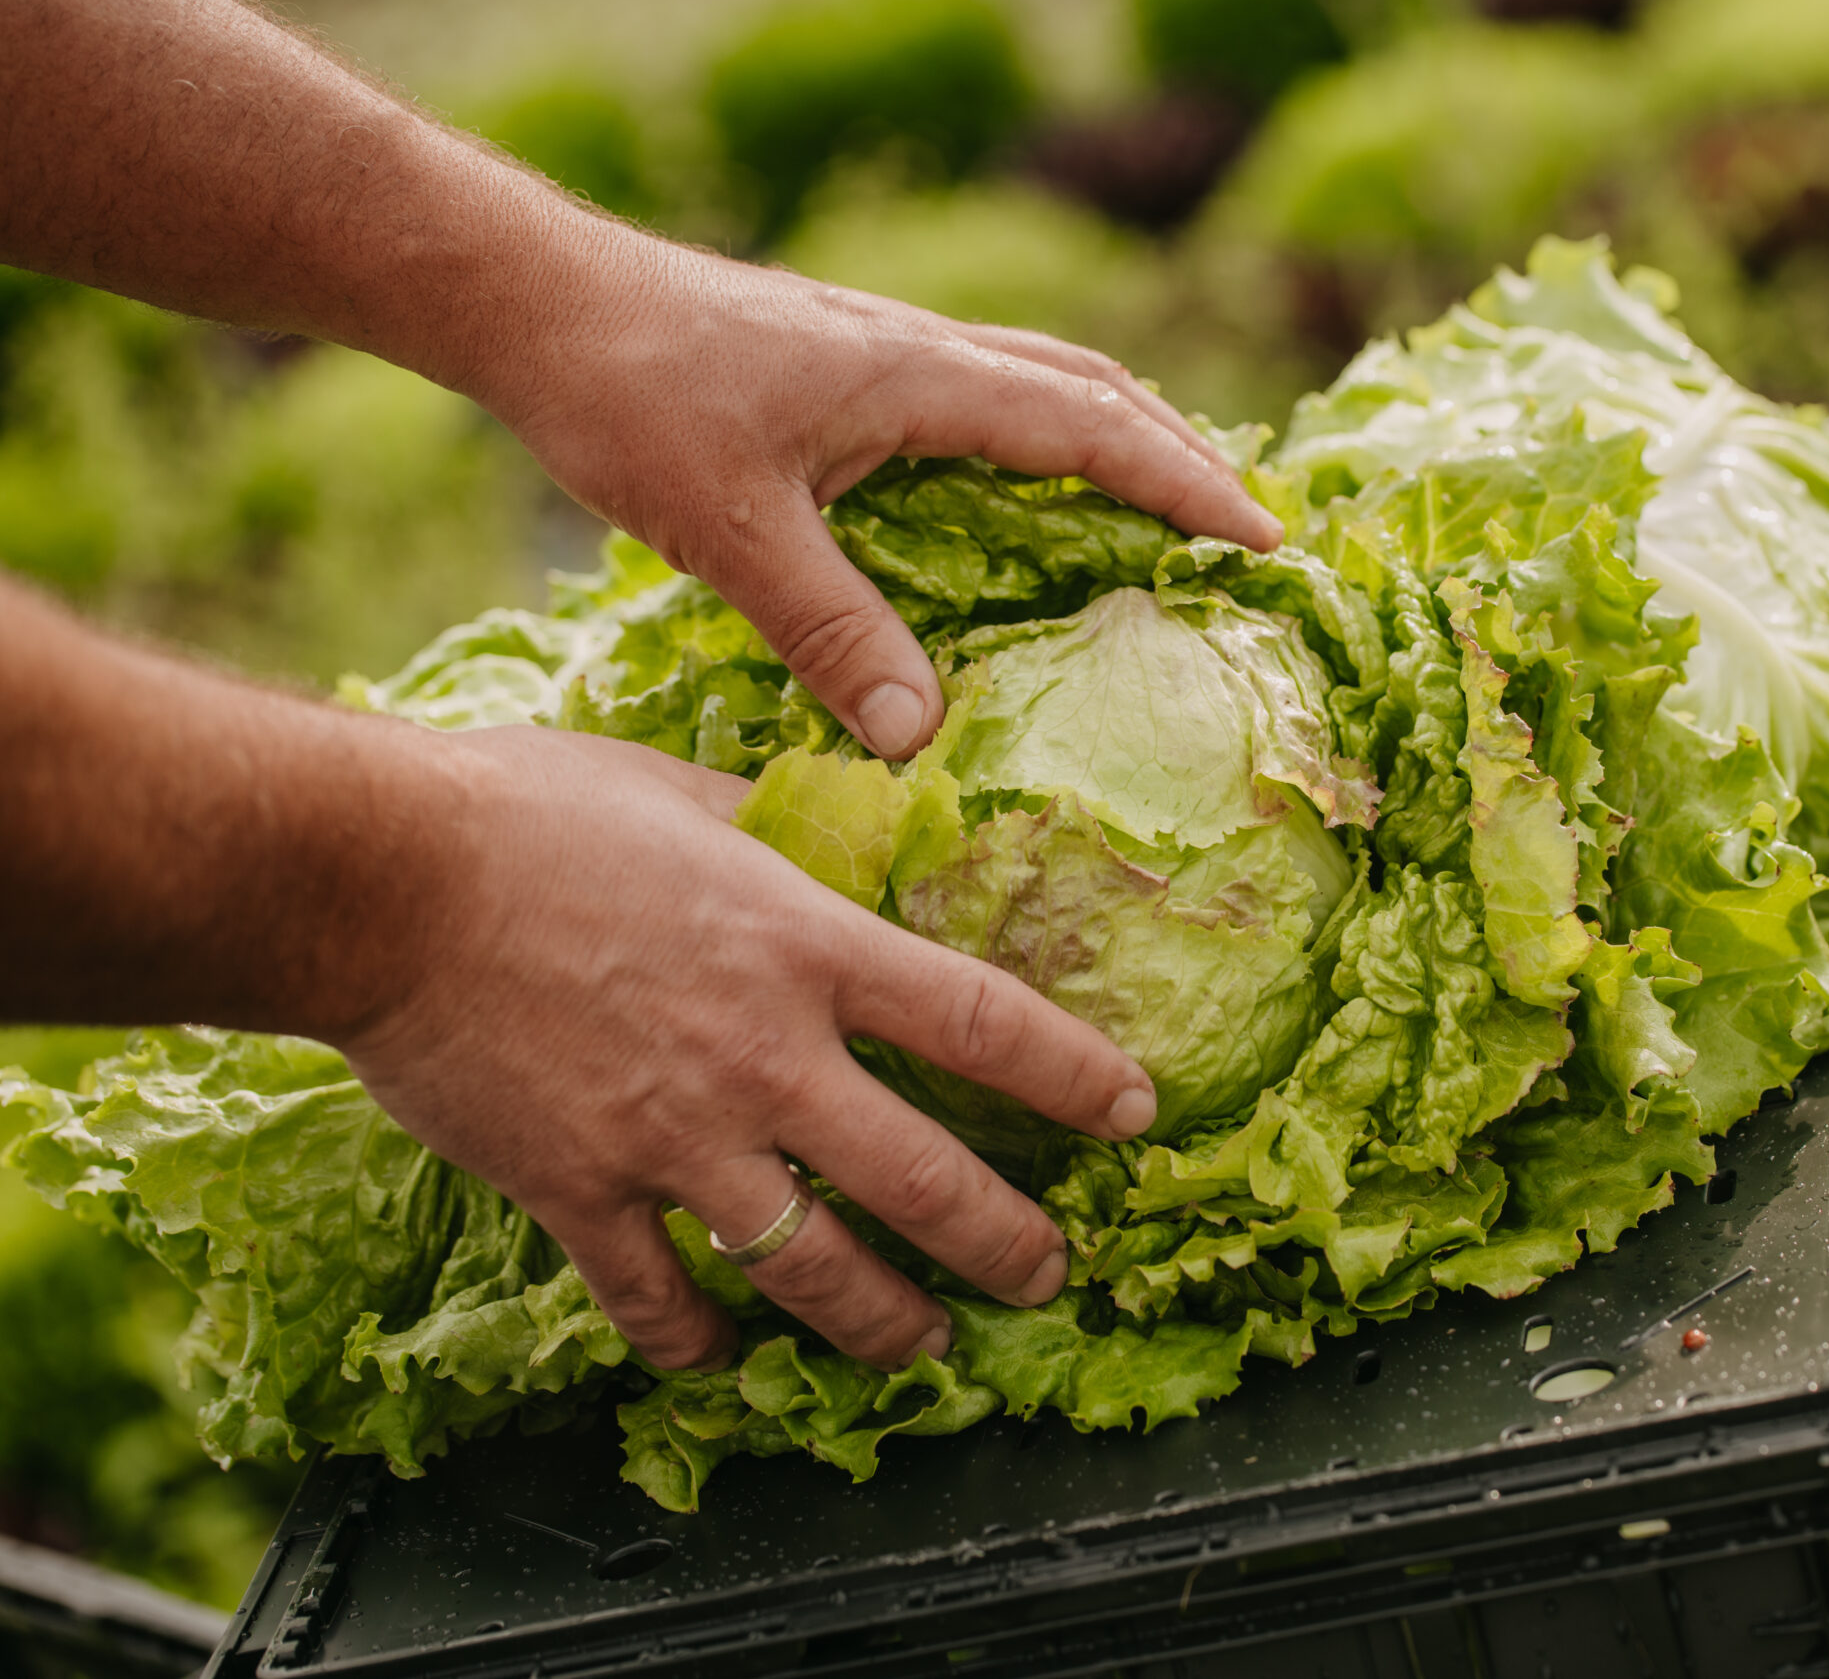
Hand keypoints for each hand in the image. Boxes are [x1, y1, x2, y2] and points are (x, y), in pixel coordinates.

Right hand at [339, 724, 1157, 1370]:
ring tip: (929, 1346)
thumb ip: (784, 831)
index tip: (1134, 1111)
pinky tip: (726, 1356)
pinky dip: (700, 1341)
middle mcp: (761, 1057)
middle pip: (924, 1181)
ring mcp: (672, 1138)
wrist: (373, 879)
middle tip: (1050, 1275)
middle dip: (1009, 1244)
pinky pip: (656, 1302)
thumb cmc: (530, 812)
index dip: (1078, 1075)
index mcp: (804, 946)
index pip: (983, 1021)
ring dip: (888, 1323)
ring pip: (812, 1269)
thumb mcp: (688, 791)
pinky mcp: (578, 1192)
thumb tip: (848, 826)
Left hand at [474, 234, 1281, 758]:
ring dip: (1119, 433)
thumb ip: (827, 629)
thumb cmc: (628, 396)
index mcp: (919, 375)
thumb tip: (919, 736)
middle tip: (1244, 526)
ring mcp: (886, 351)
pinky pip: (987, 393)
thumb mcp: (727, 528)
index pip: (1090, 427)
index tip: (1263, 538)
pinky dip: (1046, 434)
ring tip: (1169, 502)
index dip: (1184, 484)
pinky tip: (1025, 491)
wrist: (536, 302)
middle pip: (1092, 388)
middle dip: (1179, 453)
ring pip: (1043, 379)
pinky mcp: (848, 365)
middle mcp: (921, 350)